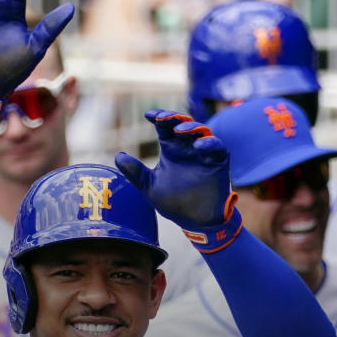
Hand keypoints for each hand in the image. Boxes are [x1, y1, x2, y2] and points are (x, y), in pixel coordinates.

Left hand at [115, 109, 233, 228]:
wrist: (194, 221)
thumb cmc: (173, 202)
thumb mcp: (149, 186)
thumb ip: (135, 172)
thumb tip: (117, 157)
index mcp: (171, 148)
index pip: (165, 126)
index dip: (159, 117)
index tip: (148, 115)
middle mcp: (187, 146)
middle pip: (182, 123)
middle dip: (173, 117)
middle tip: (163, 118)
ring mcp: (204, 152)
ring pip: (200, 130)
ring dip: (190, 127)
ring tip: (179, 131)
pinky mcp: (218, 160)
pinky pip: (217, 146)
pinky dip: (209, 143)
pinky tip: (198, 146)